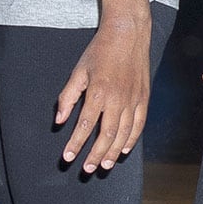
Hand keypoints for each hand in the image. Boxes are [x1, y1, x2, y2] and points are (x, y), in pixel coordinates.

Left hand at [55, 14, 154, 170]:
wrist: (127, 34)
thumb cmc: (100, 51)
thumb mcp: (78, 71)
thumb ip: (68, 97)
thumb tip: (59, 121)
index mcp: (98, 92)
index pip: (84, 126)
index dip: (75, 145)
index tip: (67, 158)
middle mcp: (117, 99)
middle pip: (106, 136)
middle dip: (94, 155)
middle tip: (87, 169)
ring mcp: (133, 100)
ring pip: (123, 134)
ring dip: (112, 152)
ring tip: (103, 165)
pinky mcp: (143, 98)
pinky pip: (138, 125)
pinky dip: (131, 140)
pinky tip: (123, 150)